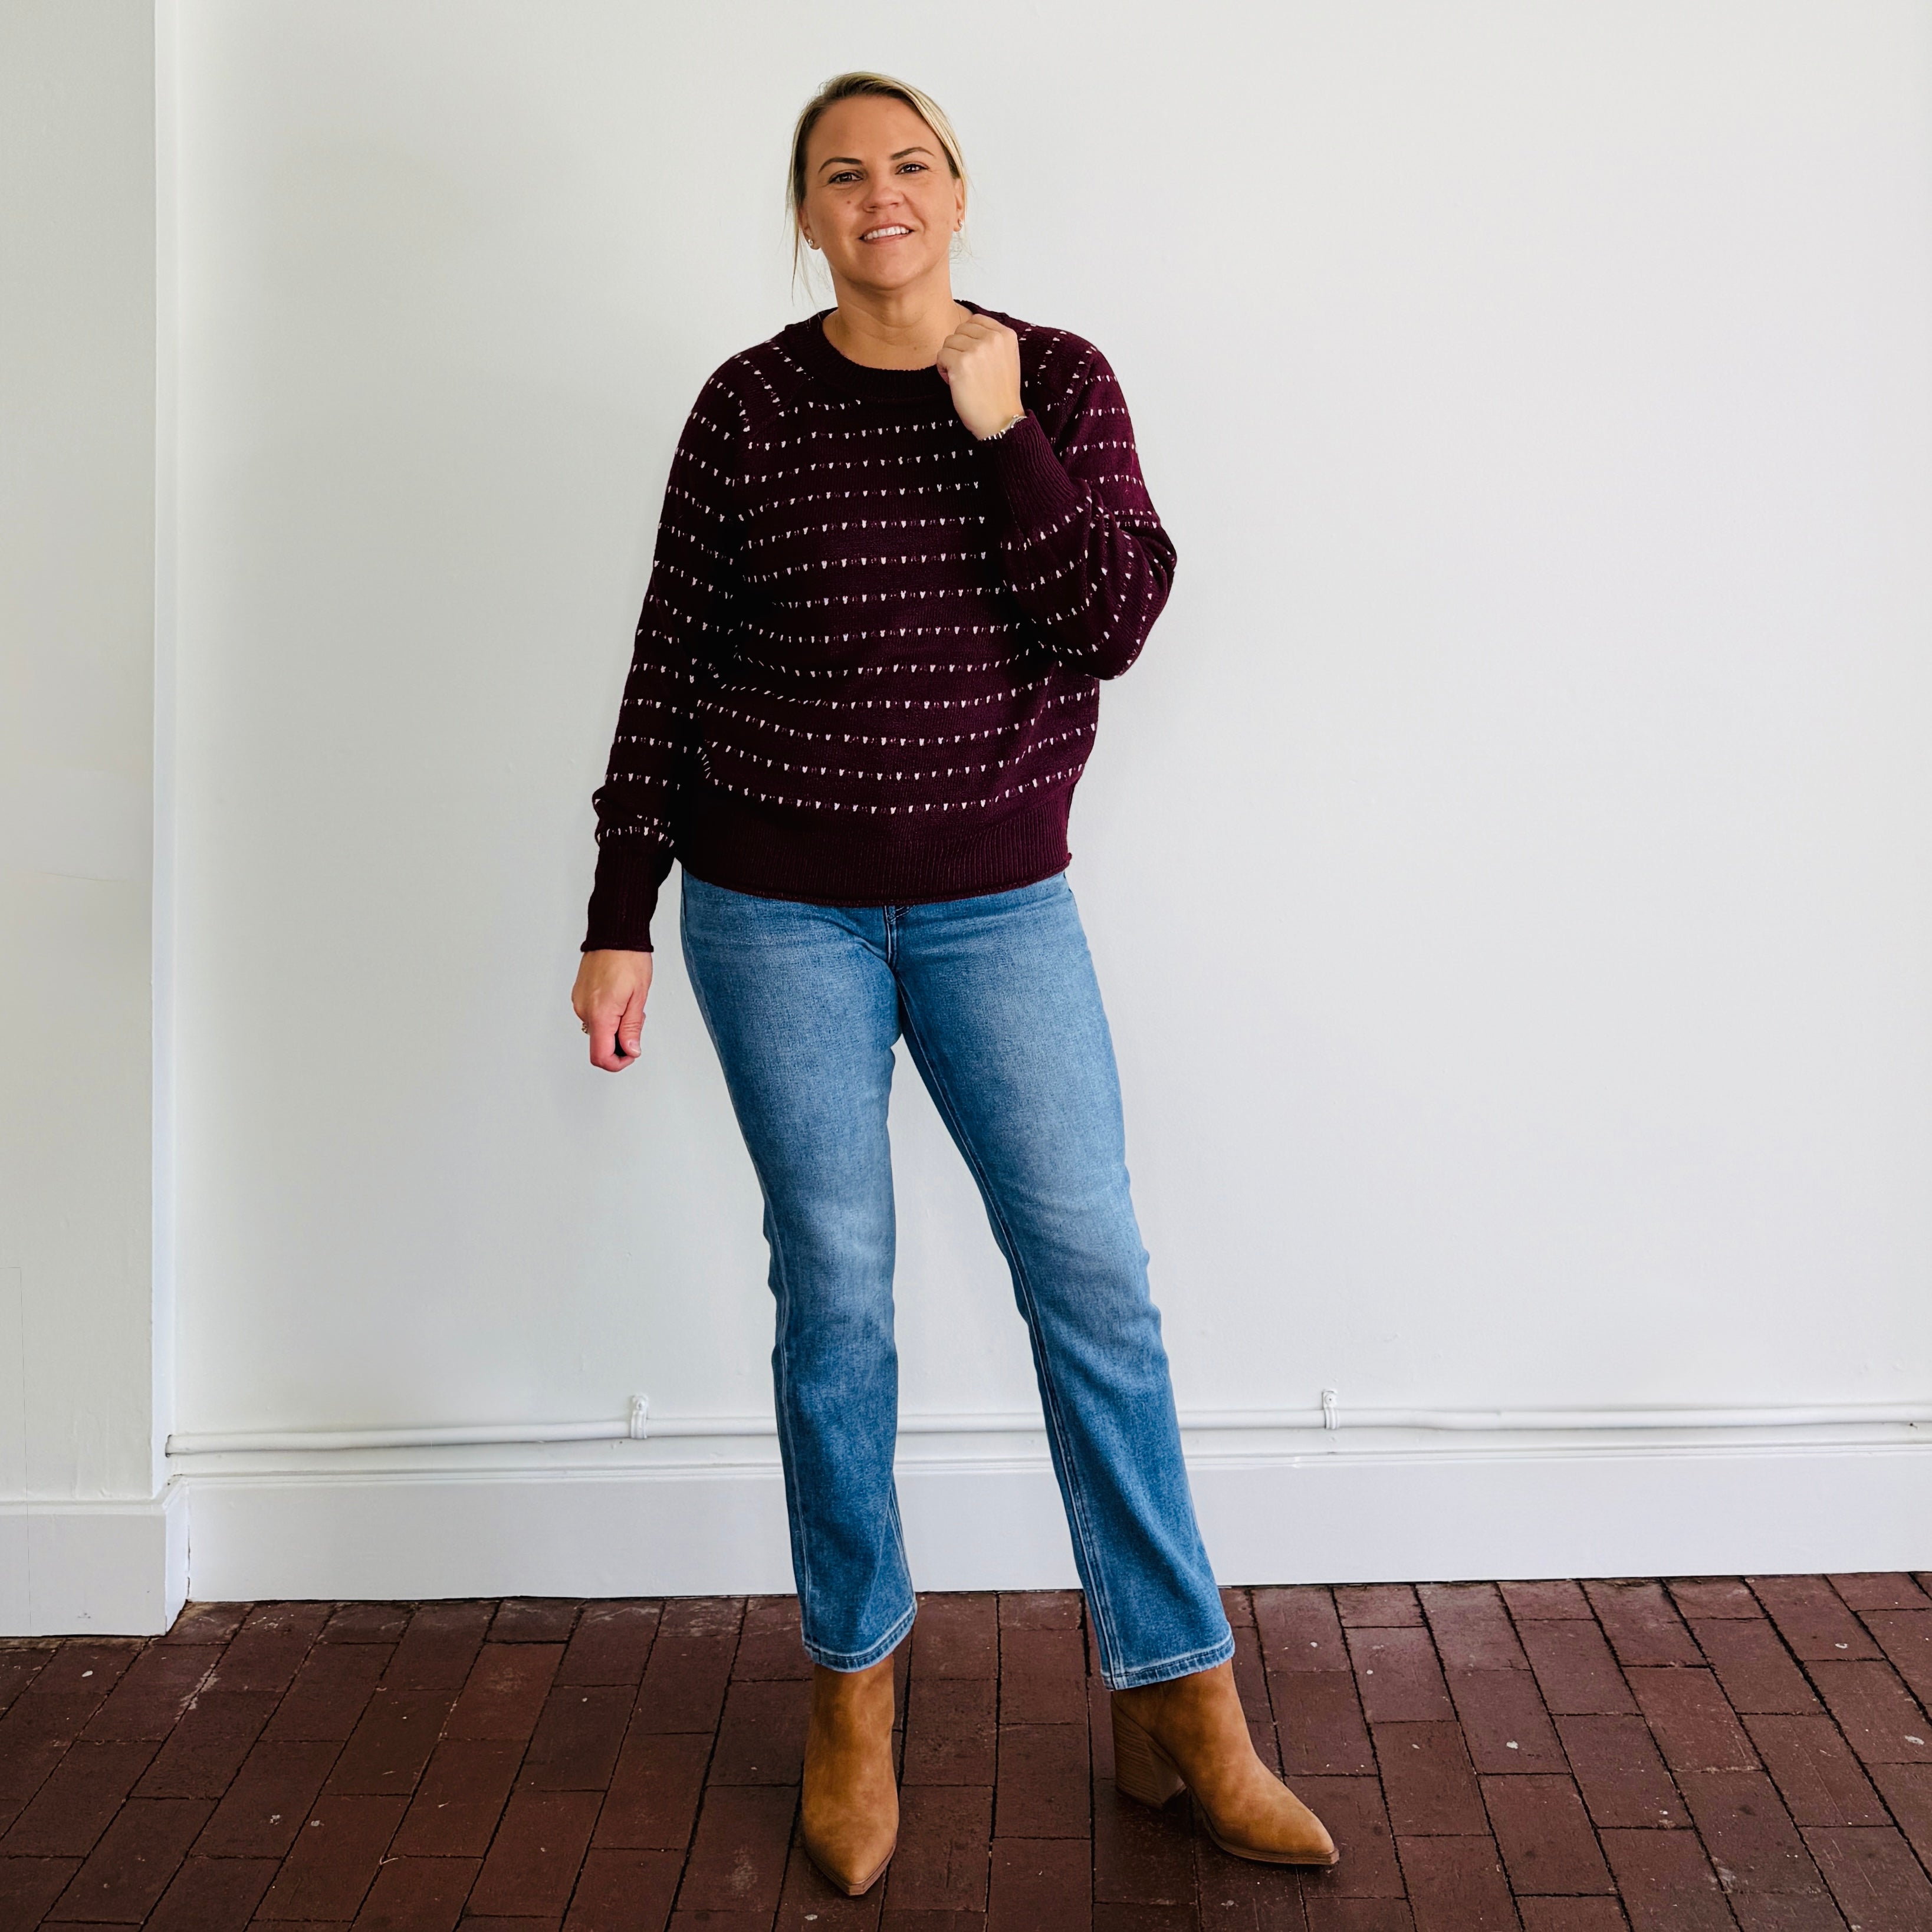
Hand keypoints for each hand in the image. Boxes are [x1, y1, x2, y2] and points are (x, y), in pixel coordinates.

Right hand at [572, 949, 652, 1070]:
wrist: (614, 934)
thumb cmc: (628, 959)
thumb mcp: (638, 997)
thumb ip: (632, 1028)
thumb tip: (630, 1050)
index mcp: (599, 1014)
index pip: (600, 1056)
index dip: (618, 1062)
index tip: (632, 1054)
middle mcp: (584, 1010)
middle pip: (599, 1044)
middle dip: (620, 1041)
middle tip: (636, 1020)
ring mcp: (579, 1002)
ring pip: (598, 1029)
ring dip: (615, 1026)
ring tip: (629, 1004)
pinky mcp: (579, 995)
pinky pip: (593, 1015)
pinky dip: (608, 1015)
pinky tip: (619, 998)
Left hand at [935, 312, 1022, 439]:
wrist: (1002, 420)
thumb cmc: (1001, 394)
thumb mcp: (1007, 358)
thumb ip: (992, 340)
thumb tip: (967, 331)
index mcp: (1006, 335)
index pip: (975, 321)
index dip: (968, 339)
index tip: (973, 357)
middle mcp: (993, 339)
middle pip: (959, 330)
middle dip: (958, 349)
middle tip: (967, 370)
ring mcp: (977, 350)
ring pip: (948, 342)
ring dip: (950, 359)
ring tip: (962, 377)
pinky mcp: (961, 363)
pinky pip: (941, 356)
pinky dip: (943, 370)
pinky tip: (954, 383)